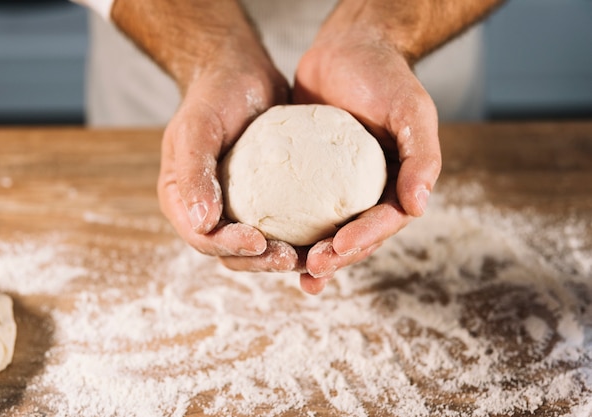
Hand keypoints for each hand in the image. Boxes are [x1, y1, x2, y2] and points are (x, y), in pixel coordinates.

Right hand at [111, 0, 297, 273]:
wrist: (242, 73)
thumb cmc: (214, 95)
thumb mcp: (198, 127)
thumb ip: (194, 173)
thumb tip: (202, 224)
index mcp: (183, 200)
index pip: (203, 238)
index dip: (229, 247)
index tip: (259, 242)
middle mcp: (209, 210)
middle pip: (232, 253)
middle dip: (261, 261)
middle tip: (291, 257)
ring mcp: (238, 208)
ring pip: (259, 248)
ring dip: (282, 257)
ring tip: (313, 255)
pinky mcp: (267, 201)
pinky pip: (282, 227)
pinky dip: (300, 238)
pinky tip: (325, 237)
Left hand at [293, 13, 441, 293]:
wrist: (348, 47)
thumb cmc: (385, 76)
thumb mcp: (411, 109)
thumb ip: (422, 156)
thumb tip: (419, 206)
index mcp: (397, 183)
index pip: (384, 221)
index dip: (364, 239)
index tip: (337, 248)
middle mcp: (368, 191)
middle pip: (355, 235)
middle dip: (335, 257)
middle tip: (310, 269)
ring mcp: (337, 186)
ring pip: (326, 230)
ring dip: (312, 254)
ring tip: (292, 271)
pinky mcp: (308, 177)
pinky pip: (298, 206)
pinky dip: (288, 226)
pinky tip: (269, 240)